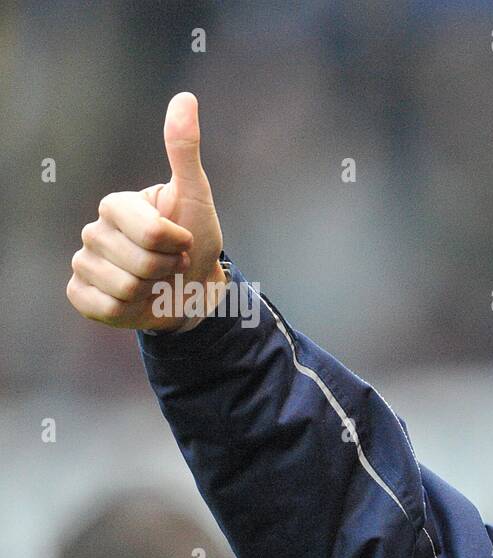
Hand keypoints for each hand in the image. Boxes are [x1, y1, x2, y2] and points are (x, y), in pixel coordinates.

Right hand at [67, 92, 224, 331]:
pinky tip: (138, 300)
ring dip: (153, 291)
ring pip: (124, 288)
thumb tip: (184, 98)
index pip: (151, 233)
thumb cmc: (196, 240)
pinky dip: (131, 311)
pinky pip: (104, 308)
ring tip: (157, 282)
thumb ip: (184, 150)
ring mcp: (85, 263)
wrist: (193, 288)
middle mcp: (95, 232)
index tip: (184, 242)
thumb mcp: (196, 195)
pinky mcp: (82, 295)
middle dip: (168, 270)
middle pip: (139, 263)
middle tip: (173, 265)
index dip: (178, 244)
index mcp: (117, 206)